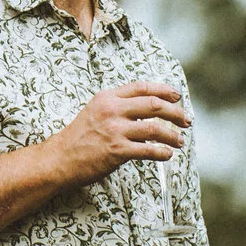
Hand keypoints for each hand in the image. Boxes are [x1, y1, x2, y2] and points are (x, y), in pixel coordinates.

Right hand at [44, 81, 189, 185]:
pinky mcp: (117, 151)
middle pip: (154, 105)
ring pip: (155, 128)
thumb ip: (118, 106)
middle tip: (186, 120)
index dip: (164, 90)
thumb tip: (148, 108)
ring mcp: (115, 130)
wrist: (60, 158)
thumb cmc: (79, 137)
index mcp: (107, 97)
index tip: (177, 96)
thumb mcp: (95, 111)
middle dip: (175, 112)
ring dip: (172, 135)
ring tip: (179, 141)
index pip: (142, 87)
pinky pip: (148, 150)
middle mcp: (112, 110)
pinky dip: (162, 153)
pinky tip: (167, 155)